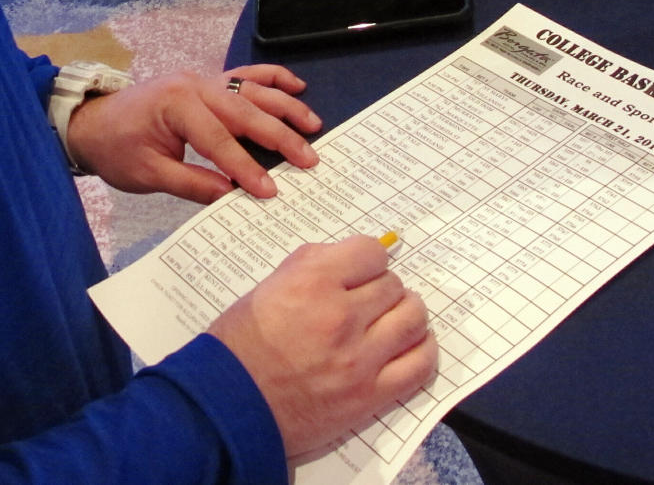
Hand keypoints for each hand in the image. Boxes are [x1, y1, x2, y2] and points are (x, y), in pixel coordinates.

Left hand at [66, 65, 322, 202]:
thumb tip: (231, 195)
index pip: (219, 141)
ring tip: (314, 125)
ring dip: (287, 107)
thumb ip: (191, 184)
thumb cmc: (117, 149)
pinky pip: (247, 74)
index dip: (245, 167)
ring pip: (255, 90)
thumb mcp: (147, 174)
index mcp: (177, 106)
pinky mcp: (210, 81)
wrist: (92, 122)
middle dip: (280, 137)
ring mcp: (205, 80)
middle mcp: (196, 86)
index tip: (269, 191)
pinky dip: (274, 78)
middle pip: (246, 112)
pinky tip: (297, 86)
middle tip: (308, 159)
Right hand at [207, 236, 437, 456]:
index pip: (373, 252)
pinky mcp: (369, 394)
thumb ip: (317, 265)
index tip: (361, 272)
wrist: (226, 407)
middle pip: (393, 285)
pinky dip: (422, 349)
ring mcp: (359, 357)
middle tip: (366, 303)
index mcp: (312, 281)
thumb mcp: (271, 286)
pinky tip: (410, 344)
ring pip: (413, 317)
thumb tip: (359, 258)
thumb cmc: (242, 345)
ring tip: (390, 320)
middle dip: (381, 290)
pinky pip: (421, 363)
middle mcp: (340, 315)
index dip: (367, 261)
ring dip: (406, 313)